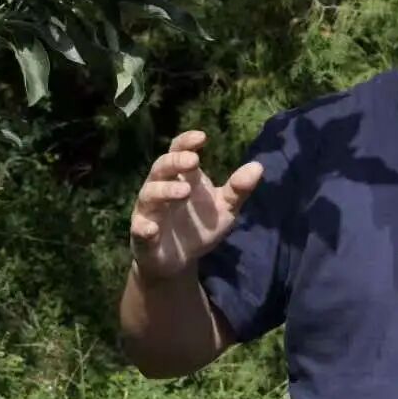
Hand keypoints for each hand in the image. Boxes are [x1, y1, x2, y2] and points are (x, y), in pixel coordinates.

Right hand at [129, 130, 263, 278]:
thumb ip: (238, 189)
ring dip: (165, 190)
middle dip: (175, 162)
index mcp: (182, 178)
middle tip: (194, 160)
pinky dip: (144, 227)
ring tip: (184, 191)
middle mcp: (161, 188)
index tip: (202, 137)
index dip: (186, 142)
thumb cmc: (200, 227)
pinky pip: (139, 228)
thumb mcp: (225, 209)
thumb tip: (258, 167)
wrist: (181, 260)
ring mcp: (149, 211)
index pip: (178, 151)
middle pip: (161, 167)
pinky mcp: (142, 235)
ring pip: (149, 193)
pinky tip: (152, 229)